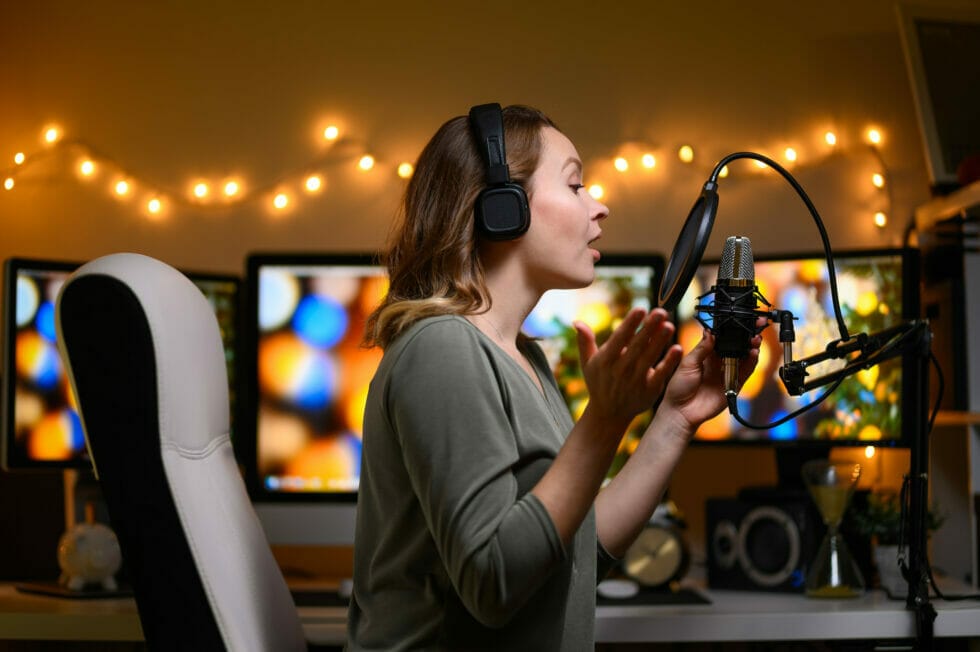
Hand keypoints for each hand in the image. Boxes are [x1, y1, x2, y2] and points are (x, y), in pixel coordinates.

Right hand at [574, 308, 682, 423]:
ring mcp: (635, 381)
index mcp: (605, 360)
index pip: (619, 338)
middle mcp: (619, 370)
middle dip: (649, 327)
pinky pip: (660, 374)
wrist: (608, 414)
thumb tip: (577, 322)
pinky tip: (677, 349)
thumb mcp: (588, 363)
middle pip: (637, 345)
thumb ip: (584, 341)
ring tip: (669, 324)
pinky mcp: (648, 391)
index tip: (640, 309)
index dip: (630, 324)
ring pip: (649, 357)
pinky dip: (669, 362)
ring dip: (660, 340)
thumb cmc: (598, 382)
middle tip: (661, 311)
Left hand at [658, 319, 763, 435]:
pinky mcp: (733, 385)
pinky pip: (746, 372)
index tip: (737, 320)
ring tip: (755, 339)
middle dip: (745, 337)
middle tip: (752, 327)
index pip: (721, 339)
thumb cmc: (678, 388)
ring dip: (751, 347)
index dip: (730, 330)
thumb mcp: (687, 364)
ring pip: (743, 358)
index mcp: (706, 355)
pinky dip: (751, 363)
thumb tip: (711, 332)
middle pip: (736, 347)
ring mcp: (727, 373)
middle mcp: (718, 363)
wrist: (681, 411)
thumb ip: (702, 349)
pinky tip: (753, 353)